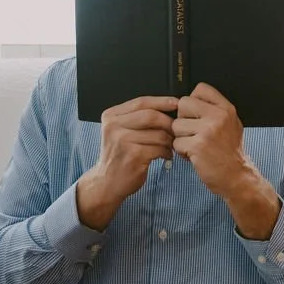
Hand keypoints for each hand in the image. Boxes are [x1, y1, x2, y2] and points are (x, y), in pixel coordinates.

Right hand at [77, 96, 177, 229]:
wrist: (106, 182)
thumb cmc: (120, 155)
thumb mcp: (120, 131)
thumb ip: (136, 118)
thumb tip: (168, 106)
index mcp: (111, 116)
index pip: (141, 102)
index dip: (162, 101)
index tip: (176, 103)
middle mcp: (114, 126)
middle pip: (151, 116)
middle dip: (168, 122)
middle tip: (176, 130)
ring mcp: (122, 141)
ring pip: (158, 134)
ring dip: (169, 140)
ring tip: (170, 145)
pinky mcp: (133, 156)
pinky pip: (159, 149)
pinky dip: (167, 152)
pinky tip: (165, 156)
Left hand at [173, 84, 280, 237]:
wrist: (237, 177)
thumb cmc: (230, 152)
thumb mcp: (231, 124)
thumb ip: (214, 110)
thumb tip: (190, 101)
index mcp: (226, 108)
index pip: (200, 89)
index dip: (193, 101)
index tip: (196, 114)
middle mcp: (218, 116)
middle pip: (183, 104)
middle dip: (183, 119)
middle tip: (193, 132)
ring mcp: (207, 131)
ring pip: (176, 125)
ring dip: (181, 137)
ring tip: (194, 145)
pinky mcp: (197, 146)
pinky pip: (176, 142)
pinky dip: (181, 151)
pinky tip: (194, 155)